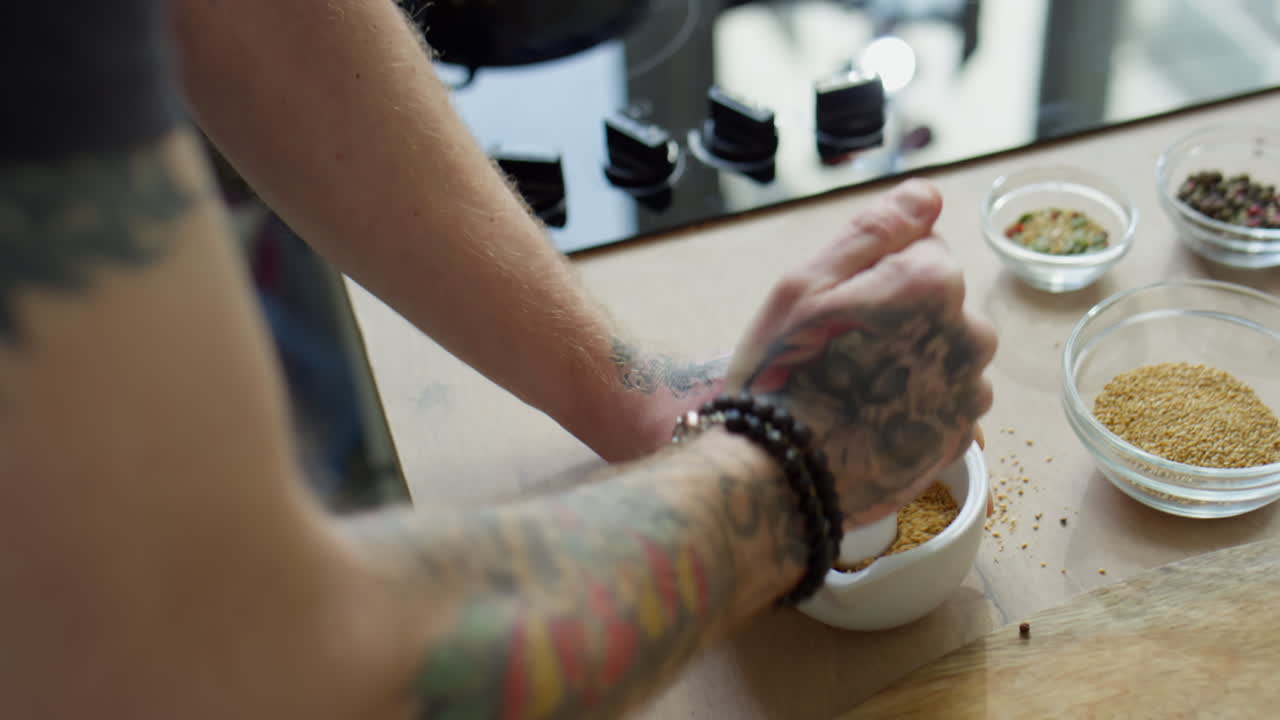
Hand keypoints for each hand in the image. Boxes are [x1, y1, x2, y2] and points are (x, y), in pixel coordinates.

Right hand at [725, 180, 995, 526]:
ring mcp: (969, 390)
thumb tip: (929, 195)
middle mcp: (969, 334)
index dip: (874, 276)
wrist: (781, 478)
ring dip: (910, 359)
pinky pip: (946, 398)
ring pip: (944, 350)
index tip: (837, 310)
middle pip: (939, 301)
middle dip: (899, 316)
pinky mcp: (961, 436)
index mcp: (933, 283)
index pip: (922, 248)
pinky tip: (873, 416)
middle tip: (839, 352)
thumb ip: (874, 231)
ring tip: (855, 389)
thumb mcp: (806, 284)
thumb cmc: (784, 374)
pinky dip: (917, 400)